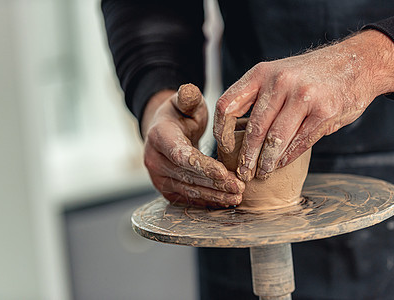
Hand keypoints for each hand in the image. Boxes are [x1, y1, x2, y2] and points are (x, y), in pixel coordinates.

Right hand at [142, 84, 244, 207]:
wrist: (164, 133)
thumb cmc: (180, 116)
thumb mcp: (185, 102)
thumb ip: (188, 97)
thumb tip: (189, 91)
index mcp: (159, 136)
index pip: (180, 154)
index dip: (202, 166)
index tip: (224, 173)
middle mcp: (154, 159)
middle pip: (187, 175)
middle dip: (214, 183)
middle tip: (239, 187)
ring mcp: (158, 177)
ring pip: (188, 190)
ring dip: (214, 195)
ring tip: (236, 197)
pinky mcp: (166, 189)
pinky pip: (187, 199)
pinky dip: (207, 201)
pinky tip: (225, 202)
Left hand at [214, 30, 393, 180]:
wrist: (357, 62)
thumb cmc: (311, 74)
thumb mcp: (278, 73)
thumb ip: (259, 97)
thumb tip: (239, 133)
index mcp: (261, 73)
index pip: (227, 105)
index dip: (222, 131)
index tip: (225, 148)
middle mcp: (280, 82)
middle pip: (254, 128)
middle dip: (246, 157)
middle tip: (243, 172)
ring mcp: (303, 96)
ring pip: (276, 139)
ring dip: (267, 161)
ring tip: (262, 173)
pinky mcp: (324, 112)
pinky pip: (300, 142)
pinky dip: (288, 157)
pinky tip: (281, 164)